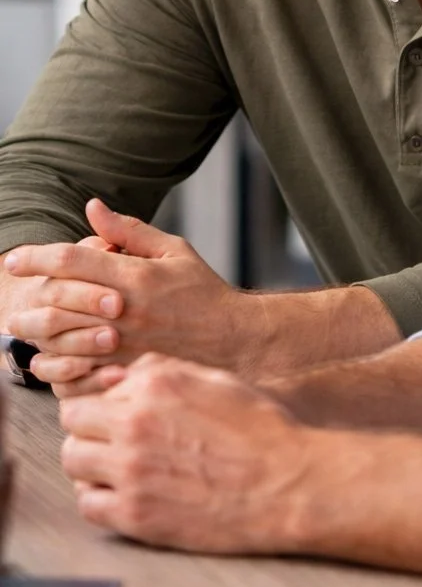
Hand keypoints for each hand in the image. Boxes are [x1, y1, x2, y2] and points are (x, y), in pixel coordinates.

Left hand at [5, 199, 248, 395]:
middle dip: (26, 303)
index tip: (13, 259)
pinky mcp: (124, 376)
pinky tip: (53, 363)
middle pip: (54, 302)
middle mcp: (124, 312)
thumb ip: (130, 231)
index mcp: (134, 276)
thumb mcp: (174, 251)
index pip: (70, 260)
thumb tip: (93, 207)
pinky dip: (56, 372)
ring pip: (57, 343)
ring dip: (35, 338)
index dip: (34, 256)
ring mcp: (122, 348)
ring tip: (27, 334)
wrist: (234, 342)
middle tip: (15, 306)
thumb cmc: (203, 293)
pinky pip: (74, 378)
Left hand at [60, 353, 315, 551]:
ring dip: (91, 463)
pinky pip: (88, 505)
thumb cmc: (262, 430)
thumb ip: (162, 373)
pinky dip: (100, 498)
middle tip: (114, 442)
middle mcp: (134, 423)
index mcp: (154, 386)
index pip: (94, 391)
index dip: (105, 405)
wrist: (289, 483)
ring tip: (119, 469)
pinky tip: (125, 495)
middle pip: (72, 424)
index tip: (115, 417)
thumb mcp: (216, 381)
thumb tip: (120, 379)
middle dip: (90, 430)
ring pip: (73, 462)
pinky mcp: (135, 514)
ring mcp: (130, 471)